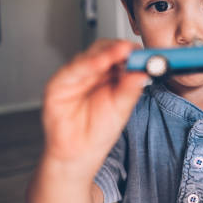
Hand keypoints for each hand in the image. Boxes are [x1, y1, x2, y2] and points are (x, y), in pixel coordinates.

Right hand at [41, 39, 147, 166]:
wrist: (78, 153)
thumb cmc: (98, 130)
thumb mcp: (121, 109)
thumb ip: (130, 89)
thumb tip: (143, 72)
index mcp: (109, 75)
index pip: (120, 56)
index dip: (131, 52)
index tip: (144, 52)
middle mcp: (92, 72)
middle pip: (105, 50)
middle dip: (120, 49)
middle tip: (134, 49)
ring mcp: (75, 76)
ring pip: (89, 56)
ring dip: (106, 53)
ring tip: (122, 51)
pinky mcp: (58, 84)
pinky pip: (73, 70)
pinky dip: (87, 64)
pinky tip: (100, 62)